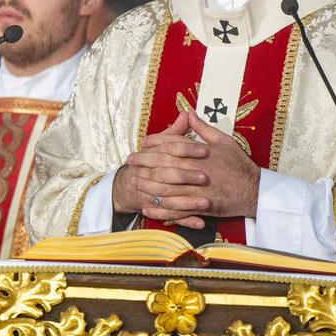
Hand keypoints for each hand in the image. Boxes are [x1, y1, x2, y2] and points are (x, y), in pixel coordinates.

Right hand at [114, 111, 209, 228]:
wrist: (127, 187)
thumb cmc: (150, 163)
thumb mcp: (161, 145)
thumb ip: (175, 133)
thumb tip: (187, 113)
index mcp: (151, 156)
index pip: (168, 150)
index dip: (187, 149)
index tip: (206, 150)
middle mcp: (148, 174)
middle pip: (166, 175)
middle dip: (186, 176)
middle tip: (206, 177)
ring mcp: (150, 194)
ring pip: (168, 199)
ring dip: (188, 202)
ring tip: (207, 202)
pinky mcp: (155, 210)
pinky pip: (170, 217)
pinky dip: (185, 220)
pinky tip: (200, 222)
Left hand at [115, 110, 259, 226]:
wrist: (254, 189)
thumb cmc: (239, 164)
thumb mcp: (223, 140)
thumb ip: (203, 128)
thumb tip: (188, 111)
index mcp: (199, 154)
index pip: (171, 145)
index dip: (154, 143)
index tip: (142, 143)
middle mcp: (195, 171)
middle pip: (163, 165)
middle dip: (144, 162)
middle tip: (129, 161)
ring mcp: (197, 191)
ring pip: (166, 188)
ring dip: (148, 185)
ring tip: (133, 182)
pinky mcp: (200, 207)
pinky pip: (176, 210)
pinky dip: (160, 210)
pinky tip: (147, 207)